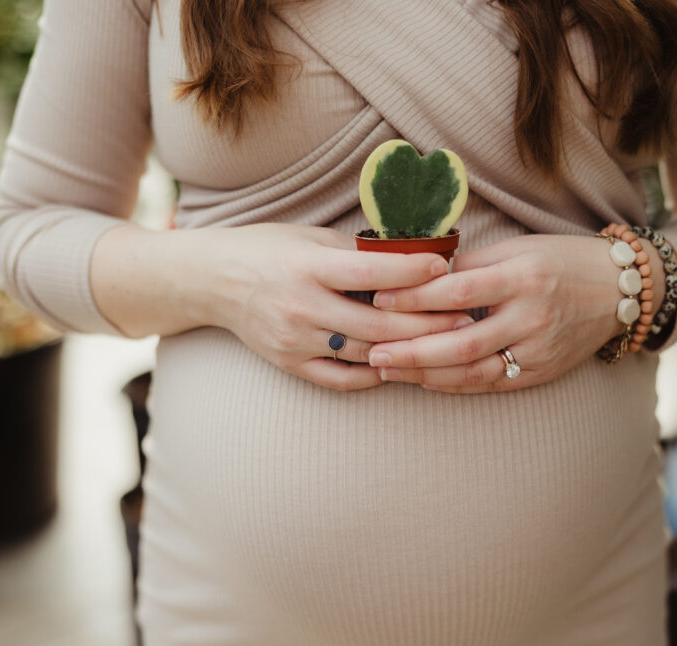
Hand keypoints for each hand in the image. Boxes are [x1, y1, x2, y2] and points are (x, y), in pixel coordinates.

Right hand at [196, 223, 474, 390]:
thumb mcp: (308, 237)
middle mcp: (301, 306)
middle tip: (464, 319)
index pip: (370, 272)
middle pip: (377, 323)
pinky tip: (400, 365)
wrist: (212, 280)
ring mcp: (295, 339)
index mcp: (307, 266)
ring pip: (365, 353)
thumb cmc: (267, 249)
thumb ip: (355, 251)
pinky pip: (342, 378)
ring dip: (408, 350)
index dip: (413, 272)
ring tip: (445, 344)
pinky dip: (374, 373)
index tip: (446, 268)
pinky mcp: (290, 363)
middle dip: (426, 323)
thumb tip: (411, 257)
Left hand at [365, 233, 665, 392]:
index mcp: (524, 276)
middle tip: (371, 351)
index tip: (378, 298)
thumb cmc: (560, 260)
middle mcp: (532, 316)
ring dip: (425, 375)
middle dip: (411, 351)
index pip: (458, 290)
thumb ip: (471, 266)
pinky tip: (423, 380)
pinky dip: (453, 385)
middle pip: (461, 342)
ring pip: (473, 372)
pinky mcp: (541, 372)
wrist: (619, 291)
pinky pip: (490, 384)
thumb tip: (417, 275)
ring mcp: (538, 350)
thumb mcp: (518, 248)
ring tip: (387, 370)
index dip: (415, 297)